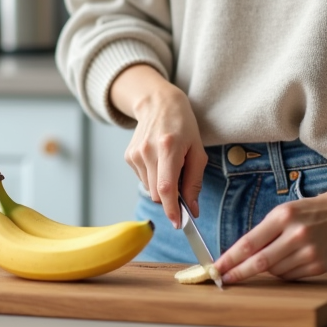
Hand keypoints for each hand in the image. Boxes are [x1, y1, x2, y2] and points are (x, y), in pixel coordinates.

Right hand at [110, 64, 207, 229]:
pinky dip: (153, 178)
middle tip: (183, 189)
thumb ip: (195, 181)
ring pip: (150, 189)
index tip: (179, 223)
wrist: (158, 103)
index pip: (167, 187)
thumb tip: (192, 209)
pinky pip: (143, 179)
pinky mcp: (128, 156)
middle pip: (158, 193)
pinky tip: (158, 161)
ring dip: (162, 187)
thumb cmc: (183, 125)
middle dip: (171, 199)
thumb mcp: (198, 150)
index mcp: (169, 148)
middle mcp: (148, 151)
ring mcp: (135, 154)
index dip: (172, 209)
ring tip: (170, 166)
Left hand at [213, 191, 326, 282]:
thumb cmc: (309, 211)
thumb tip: (241, 256)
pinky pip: (290, 276)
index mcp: (284, 217)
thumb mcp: (283, 212)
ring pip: (275, 271)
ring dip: (266, 269)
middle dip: (239, 272)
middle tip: (225, 279)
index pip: (250, 242)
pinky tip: (288, 259)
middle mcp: (297, 235)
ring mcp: (309, 252)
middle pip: (260, 262)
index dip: (230, 258)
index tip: (217, 267)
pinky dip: (282, 272)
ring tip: (274, 254)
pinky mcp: (319, 266)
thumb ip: (264, 232)